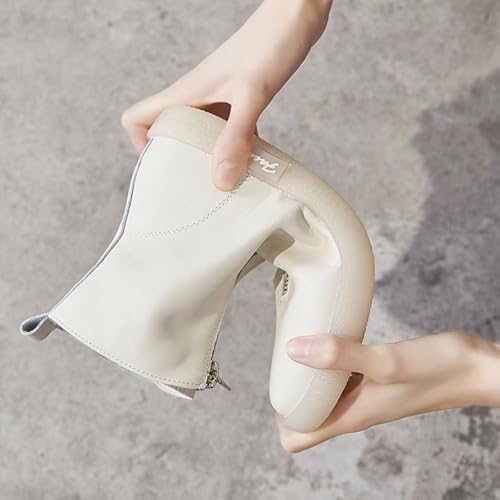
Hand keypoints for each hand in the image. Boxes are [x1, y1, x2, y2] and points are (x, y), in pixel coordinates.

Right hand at [121, 0, 332, 190]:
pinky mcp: (238, 100)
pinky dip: (235, 147)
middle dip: (178, 159)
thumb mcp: (252, 95)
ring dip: (209, 157)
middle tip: (198, 183)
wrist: (296, 14)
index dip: (141, 144)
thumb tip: (221, 179)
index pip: (137, 118)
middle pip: (169, 133)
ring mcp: (217, 98)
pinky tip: (251, 160)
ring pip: (200, 134)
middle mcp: (197, 97)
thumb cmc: (271, 43)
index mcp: (187, 93)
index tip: (163, 166)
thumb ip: (236, 137)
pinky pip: (227, 131)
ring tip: (225, 179)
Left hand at [276, 331, 499, 452]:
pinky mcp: (376, 379)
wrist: (479, 368)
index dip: (280, 416)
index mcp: (352, 415)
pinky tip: (333, 341)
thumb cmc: (441, 369)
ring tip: (304, 344)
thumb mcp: (385, 361)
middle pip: (306, 415)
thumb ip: (339, 355)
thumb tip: (295, 350)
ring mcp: (366, 396)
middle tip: (286, 356)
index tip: (278, 383)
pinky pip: (341, 377)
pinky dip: (330, 363)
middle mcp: (355, 410)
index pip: (298, 438)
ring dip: (308, 376)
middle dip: (289, 392)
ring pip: (323, 396)